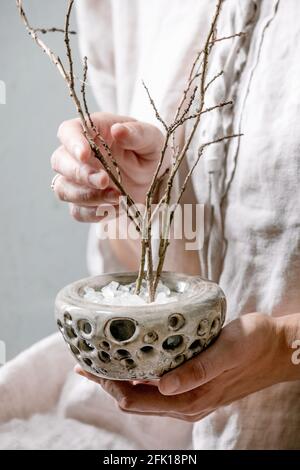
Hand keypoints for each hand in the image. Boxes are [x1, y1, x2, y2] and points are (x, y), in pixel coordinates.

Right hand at [51, 112, 168, 221]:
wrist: (157, 182)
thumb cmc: (150, 152)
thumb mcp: (152, 140)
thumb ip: (137, 134)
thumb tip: (118, 130)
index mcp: (93, 132)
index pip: (69, 131)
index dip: (72, 142)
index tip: (84, 154)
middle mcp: (79, 156)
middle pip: (59, 162)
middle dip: (79, 174)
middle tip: (104, 181)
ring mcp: (78, 181)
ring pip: (64, 189)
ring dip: (87, 196)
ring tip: (117, 197)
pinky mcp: (84, 203)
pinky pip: (77, 211)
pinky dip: (95, 213)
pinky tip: (116, 209)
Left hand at [75, 313, 299, 420]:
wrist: (275, 348)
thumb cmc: (253, 345)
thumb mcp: (227, 351)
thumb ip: (198, 370)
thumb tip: (164, 386)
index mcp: (189, 400)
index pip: (135, 401)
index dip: (108, 386)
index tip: (90, 367)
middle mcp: (184, 403)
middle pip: (133, 400)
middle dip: (107, 383)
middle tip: (87, 361)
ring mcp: (188, 394)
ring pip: (142, 394)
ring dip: (120, 379)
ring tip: (100, 360)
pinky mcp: (191, 382)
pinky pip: (155, 385)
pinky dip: (137, 374)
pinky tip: (131, 358)